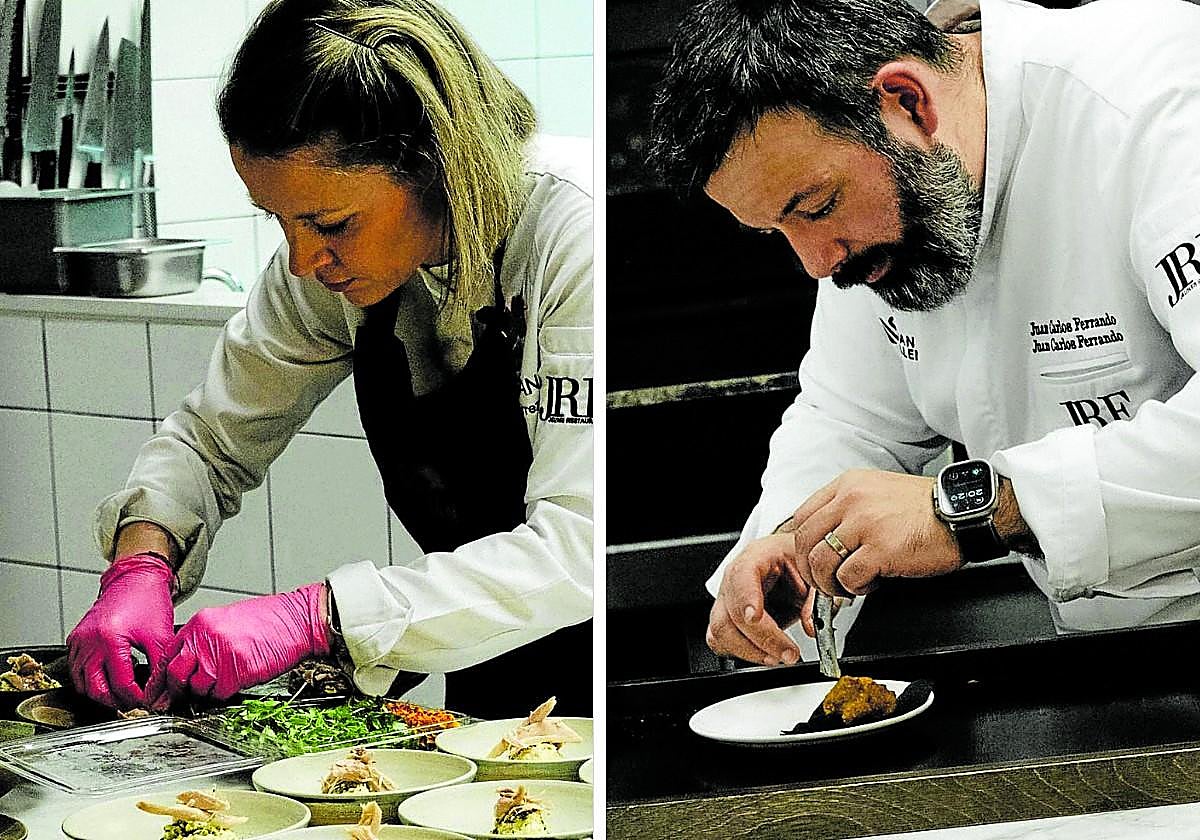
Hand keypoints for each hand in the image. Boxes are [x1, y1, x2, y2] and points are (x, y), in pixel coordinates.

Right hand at [66, 553, 175, 709]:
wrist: (136, 579)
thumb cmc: (148, 602)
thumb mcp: (161, 637)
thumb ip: (161, 669)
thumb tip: (161, 695)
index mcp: (110, 639)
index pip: (121, 684)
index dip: (136, 698)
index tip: (147, 702)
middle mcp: (89, 641)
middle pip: (96, 689)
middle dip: (115, 702)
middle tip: (132, 704)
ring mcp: (79, 640)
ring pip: (82, 683)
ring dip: (100, 693)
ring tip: (121, 696)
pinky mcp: (75, 638)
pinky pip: (76, 669)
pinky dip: (89, 679)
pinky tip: (107, 680)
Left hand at [147, 583, 330, 707]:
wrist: (298, 619)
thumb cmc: (269, 621)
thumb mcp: (228, 622)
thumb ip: (204, 641)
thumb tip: (187, 667)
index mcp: (201, 623)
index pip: (168, 655)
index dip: (161, 678)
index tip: (158, 692)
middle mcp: (205, 637)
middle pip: (176, 674)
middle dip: (177, 690)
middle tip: (179, 700)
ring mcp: (220, 654)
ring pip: (198, 687)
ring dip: (208, 691)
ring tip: (225, 680)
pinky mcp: (237, 670)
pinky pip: (220, 693)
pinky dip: (227, 693)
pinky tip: (239, 680)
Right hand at [706, 533, 806, 666]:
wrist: (789, 563)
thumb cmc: (796, 564)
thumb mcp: (814, 576)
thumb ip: (817, 600)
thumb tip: (811, 626)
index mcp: (757, 557)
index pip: (741, 576)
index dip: (745, 599)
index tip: (755, 618)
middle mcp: (735, 579)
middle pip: (730, 612)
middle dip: (759, 639)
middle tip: (788, 653)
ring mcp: (727, 600)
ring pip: (721, 631)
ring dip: (749, 651)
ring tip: (777, 657)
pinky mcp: (727, 620)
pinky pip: (722, 641)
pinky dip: (743, 653)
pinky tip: (764, 654)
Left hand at [790, 469, 961, 597]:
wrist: (961, 513)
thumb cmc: (925, 509)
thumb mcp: (878, 493)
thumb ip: (848, 509)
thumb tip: (825, 541)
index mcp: (848, 485)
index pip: (802, 518)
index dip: (803, 546)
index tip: (813, 561)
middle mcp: (851, 500)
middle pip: (804, 541)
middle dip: (811, 569)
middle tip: (826, 581)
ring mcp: (864, 524)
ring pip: (820, 562)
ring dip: (830, 583)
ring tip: (848, 586)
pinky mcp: (880, 549)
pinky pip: (848, 577)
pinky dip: (855, 587)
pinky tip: (871, 583)